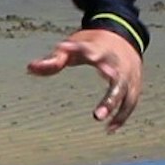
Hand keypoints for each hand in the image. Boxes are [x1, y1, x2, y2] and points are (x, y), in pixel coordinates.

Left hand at [25, 24, 144, 131]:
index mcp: (100, 49)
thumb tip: (30, 68)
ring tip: (104, 124)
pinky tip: (110, 129)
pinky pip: (130, 102)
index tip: (70, 55)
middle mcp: (117, 63)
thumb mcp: (74, 45)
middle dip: (109, 97)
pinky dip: (122, 116)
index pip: (93, 51)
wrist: (124, 36)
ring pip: (126, 93)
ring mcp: (128, 75)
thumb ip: (54, 59)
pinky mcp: (134, 84)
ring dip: (116, 108)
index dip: (85, 53)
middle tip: (97, 114)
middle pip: (117, 79)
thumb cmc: (94, 43)